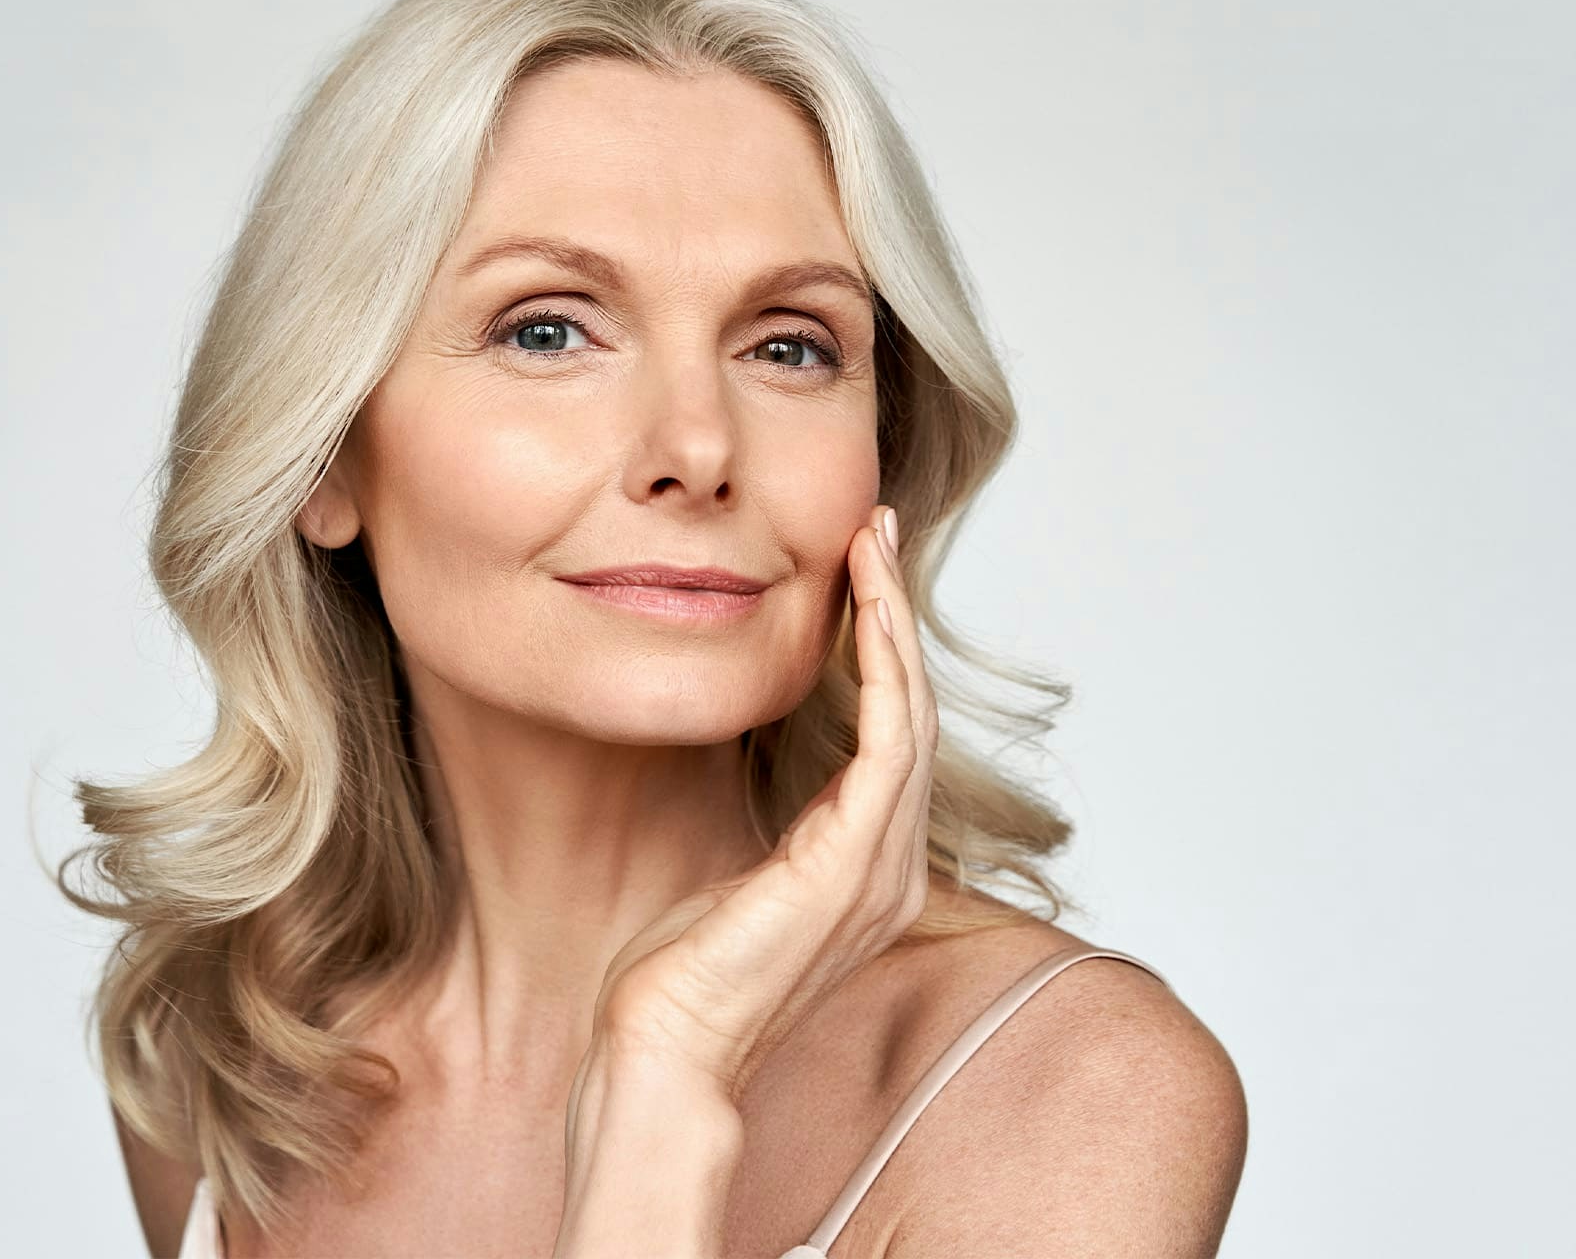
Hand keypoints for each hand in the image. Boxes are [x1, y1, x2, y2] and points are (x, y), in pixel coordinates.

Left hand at [584, 503, 940, 1101]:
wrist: (666, 1048)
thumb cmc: (684, 972)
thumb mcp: (735, 870)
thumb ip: (771, 821)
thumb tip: (758, 761)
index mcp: (866, 863)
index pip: (890, 732)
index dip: (881, 647)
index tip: (860, 572)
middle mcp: (891, 861)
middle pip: (912, 708)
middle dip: (894, 613)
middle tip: (877, 530)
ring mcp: (881, 865)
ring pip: (909, 712)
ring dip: (893, 622)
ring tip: (873, 546)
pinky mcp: (854, 863)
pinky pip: (888, 743)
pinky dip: (883, 669)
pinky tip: (867, 611)